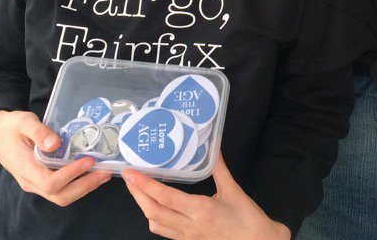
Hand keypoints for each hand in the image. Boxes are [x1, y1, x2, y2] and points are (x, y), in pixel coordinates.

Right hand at [0, 110, 109, 205]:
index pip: (51, 182)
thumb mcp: (23, 122)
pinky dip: (78, 184)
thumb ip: (38, 131)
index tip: (89, 160)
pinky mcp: (41, 180)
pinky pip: (61, 189)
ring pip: (61, 196)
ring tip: (103, 173)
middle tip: (105, 172)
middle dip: (85, 186)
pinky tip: (91, 172)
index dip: (71, 175)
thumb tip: (55, 143)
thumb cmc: (11, 126)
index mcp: (25, 168)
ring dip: (84, 187)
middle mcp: (31, 181)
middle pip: (60, 195)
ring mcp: (35, 183)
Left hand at [124, 158, 289, 239]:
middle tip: (128, 177)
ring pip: (155, 224)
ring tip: (139, 190)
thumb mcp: (233, 190)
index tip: (130, 173)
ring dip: (144, 207)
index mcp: (200, 211)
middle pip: (153, 211)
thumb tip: (213, 147)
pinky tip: (157, 206)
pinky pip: (165, 231)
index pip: (164, 197)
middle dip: (137, 194)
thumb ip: (219, 168)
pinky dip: (155, 217)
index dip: (144, 185)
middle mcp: (189, 226)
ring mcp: (187, 237)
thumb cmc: (248, 219)